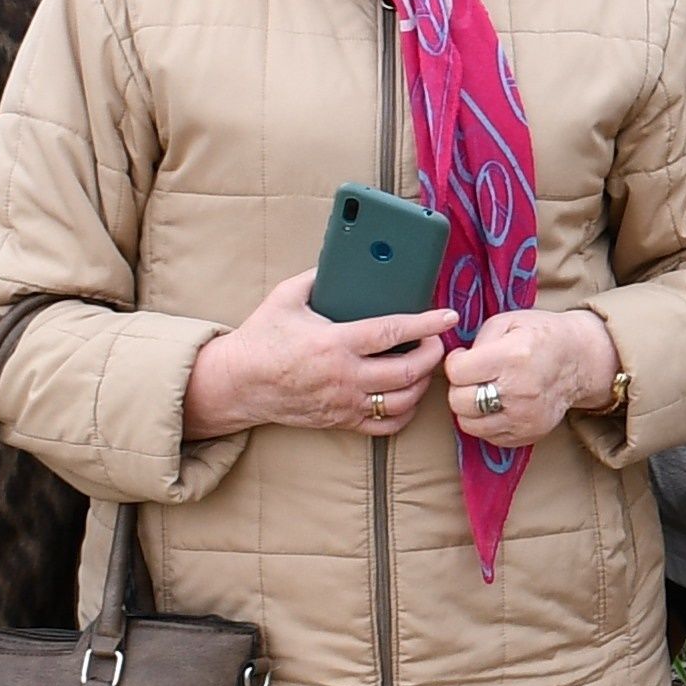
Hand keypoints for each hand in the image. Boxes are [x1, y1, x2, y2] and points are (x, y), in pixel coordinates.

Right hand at [179, 269, 456, 439]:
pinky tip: (407, 394)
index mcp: (334, 342)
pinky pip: (386, 425)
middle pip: (408, 371)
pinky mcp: (341, 421)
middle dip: (433, 354)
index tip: (448, 315)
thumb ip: (319, 277)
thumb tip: (345, 260)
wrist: (237, 383)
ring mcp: (344, 403)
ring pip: (403, 401)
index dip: (426, 323)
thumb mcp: (286, 298)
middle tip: (437, 339)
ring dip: (423, 383)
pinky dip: (405, 411)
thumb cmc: (262, 338)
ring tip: (425, 364)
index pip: (393, 332)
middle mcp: (344, 376)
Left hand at [439, 303, 615, 452]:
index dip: (455, 363)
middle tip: (472, 377)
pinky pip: (489, 437)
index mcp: (512, 357)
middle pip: (459, 402)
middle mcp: (519, 391)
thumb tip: (457, 362)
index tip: (464, 359)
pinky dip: (487, 422)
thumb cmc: (542, 336)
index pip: (457, 372)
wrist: (581, 360)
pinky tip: (498, 405)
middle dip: (459, 387)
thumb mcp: (508, 321)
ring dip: (470, 408)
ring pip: (470, 425)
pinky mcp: (530, 434)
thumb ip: (478, 340)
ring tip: (483, 392)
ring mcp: (525, 417)